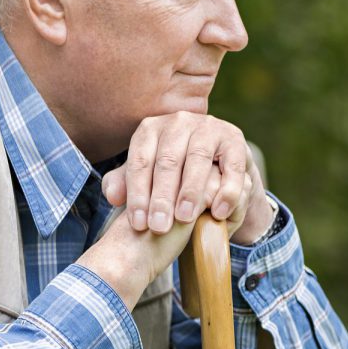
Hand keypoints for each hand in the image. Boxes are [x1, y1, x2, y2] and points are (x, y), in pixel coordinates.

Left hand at [100, 112, 274, 244]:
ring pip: (197, 160)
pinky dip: (227, 190)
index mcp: (151, 129)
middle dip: (162, 197)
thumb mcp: (147, 175)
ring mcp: (208, 128)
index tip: (139, 224)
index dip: (138, 194)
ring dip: (191, 191)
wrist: (216, 162)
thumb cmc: (174, 172)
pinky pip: (231, 166)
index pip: (140, 161)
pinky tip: (218, 213)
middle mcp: (178, 122)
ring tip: (185, 219)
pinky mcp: (235, 139)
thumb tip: (113, 197)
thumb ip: (126, 184)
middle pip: (167, 161)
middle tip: (159, 227)